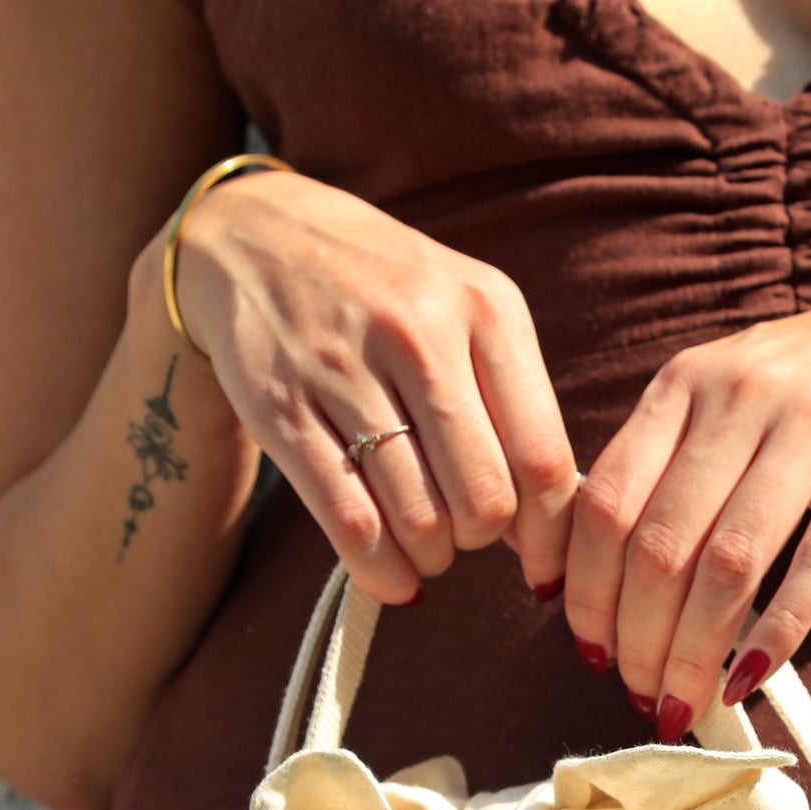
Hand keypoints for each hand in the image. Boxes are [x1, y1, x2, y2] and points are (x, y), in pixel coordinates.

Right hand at [175, 170, 577, 604]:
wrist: (259, 232)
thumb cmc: (384, 292)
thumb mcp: (464, 314)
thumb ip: (512, 406)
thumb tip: (550, 527)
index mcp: (486, 309)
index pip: (543, 458)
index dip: (549, 535)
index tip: (540, 567)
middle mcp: (420, 333)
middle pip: (484, 501)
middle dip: (478, 542)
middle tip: (460, 533)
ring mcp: (345, 369)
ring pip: (418, 520)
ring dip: (428, 558)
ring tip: (420, 546)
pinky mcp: (282, 408)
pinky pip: (350, 522)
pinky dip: (379, 571)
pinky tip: (389, 576)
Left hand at [564, 254, 810, 736]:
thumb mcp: (730, 393)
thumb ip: (668, 464)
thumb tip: (600, 577)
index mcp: (686, 382)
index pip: (605, 503)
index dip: (587, 591)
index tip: (588, 651)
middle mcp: (739, 394)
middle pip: (659, 546)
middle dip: (638, 641)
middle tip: (641, 695)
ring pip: (729, 565)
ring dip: (695, 652)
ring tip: (684, 704)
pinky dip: (778, 633)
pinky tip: (750, 678)